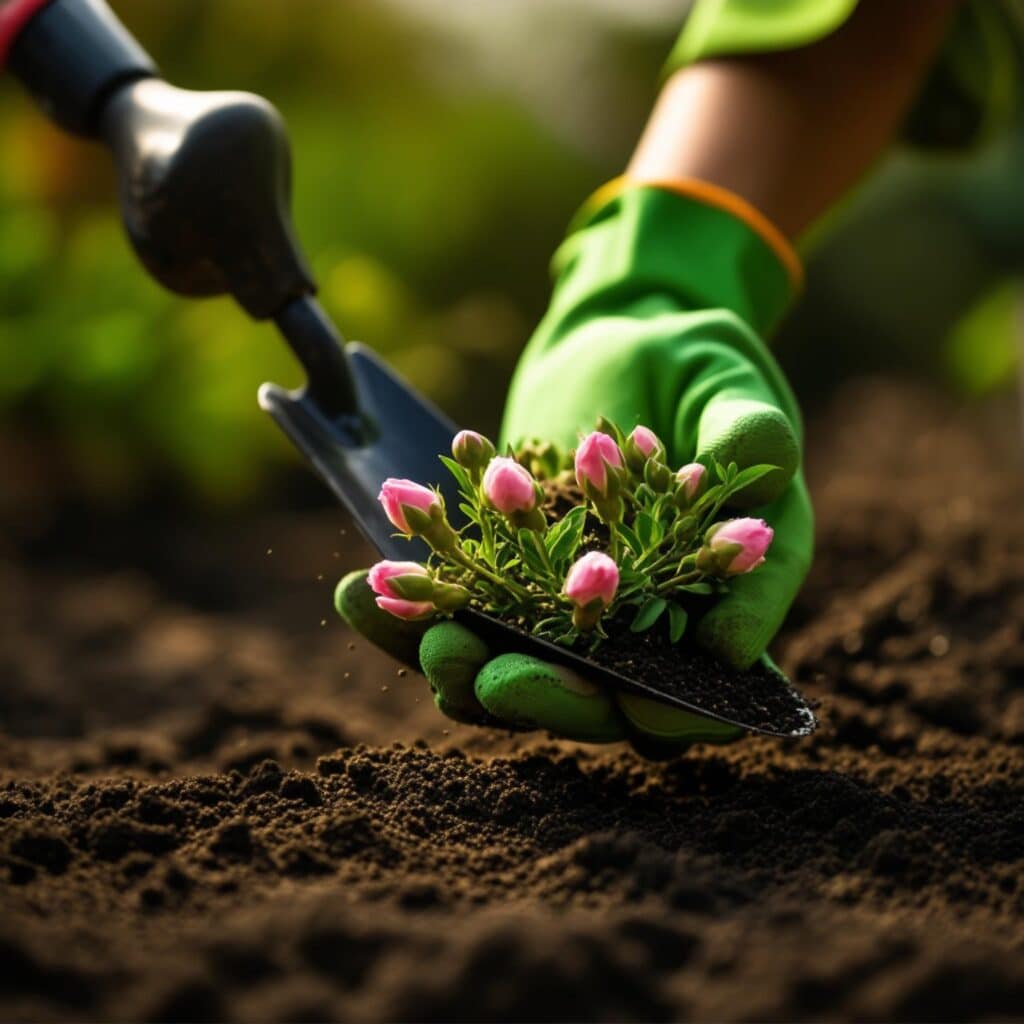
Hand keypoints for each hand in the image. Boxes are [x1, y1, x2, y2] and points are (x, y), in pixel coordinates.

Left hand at [337, 181, 812, 752]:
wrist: (611, 347)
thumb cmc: (686, 360)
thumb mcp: (723, 376)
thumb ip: (744, 424)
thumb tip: (760, 483)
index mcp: (730, 586)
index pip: (726, 666)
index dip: (694, 699)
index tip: (652, 704)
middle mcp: (653, 619)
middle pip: (614, 695)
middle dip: (557, 697)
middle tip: (501, 680)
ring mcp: (574, 612)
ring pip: (530, 673)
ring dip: (476, 674)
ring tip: (434, 645)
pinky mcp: (510, 589)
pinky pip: (467, 621)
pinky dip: (416, 618)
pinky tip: (365, 593)